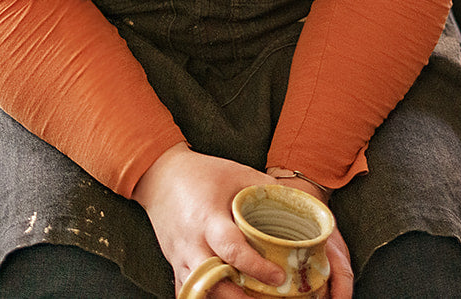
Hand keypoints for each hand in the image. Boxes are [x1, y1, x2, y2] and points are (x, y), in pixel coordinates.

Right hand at [133, 143, 353, 298]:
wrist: (159, 175)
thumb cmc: (203, 172)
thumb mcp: (237, 173)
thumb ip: (266, 191)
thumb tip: (301, 207)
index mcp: (208, 218)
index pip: (231, 249)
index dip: (255, 267)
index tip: (278, 277)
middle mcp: (191, 243)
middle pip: (213, 282)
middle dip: (240, 297)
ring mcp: (180, 257)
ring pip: (199, 293)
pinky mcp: (175, 265)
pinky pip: (188, 293)